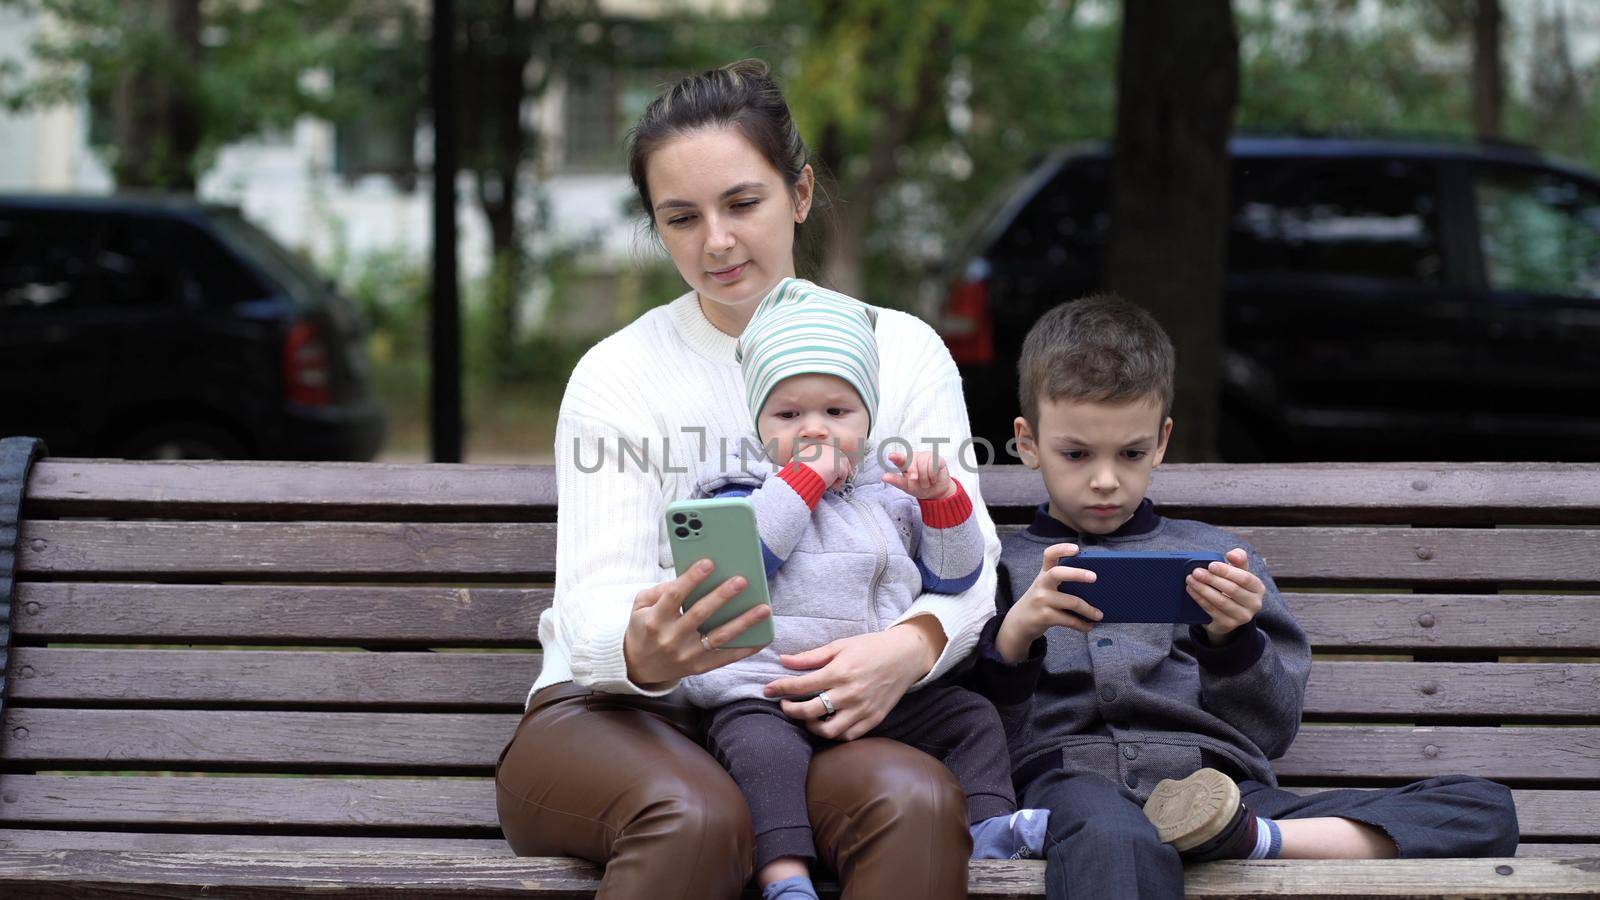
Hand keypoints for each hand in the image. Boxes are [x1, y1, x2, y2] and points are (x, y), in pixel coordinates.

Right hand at [623, 559, 771, 686]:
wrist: (637, 667)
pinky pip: (725, 658)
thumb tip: (687, 578)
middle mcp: (670, 638)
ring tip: (763, 608)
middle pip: (700, 614)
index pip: (674, 595)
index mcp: (655, 620)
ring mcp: (686, 655)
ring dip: (743, 622)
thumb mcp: (639, 607)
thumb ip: (659, 590)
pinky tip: (762, 637)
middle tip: (741, 580)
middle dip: (722, 596)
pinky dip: (745, 649)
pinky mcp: (698, 667)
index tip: (709, 562)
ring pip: (719, 637)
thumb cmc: (643, 629)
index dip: (691, 578)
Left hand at [760, 624, 936, 740]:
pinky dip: (834, 733)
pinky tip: (827, 722)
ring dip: (811, 726)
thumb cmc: (871, 647)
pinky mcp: (874, 719)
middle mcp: (850, 694)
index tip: (767, 689)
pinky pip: (848, 736)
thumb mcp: (840, 645)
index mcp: (839, 672)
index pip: (801, 686)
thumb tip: (783, 660)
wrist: (905, 656)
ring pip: (828, 731)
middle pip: (810, 711)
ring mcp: (862, 709)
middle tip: (784, 705)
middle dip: (790, 710)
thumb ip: (811, 656)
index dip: (780, 688)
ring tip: (806, 717)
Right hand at [794, 439, 855, 489]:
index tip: (833, 470)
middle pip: (841, 457)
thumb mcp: (796, 462)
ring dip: (841, 476)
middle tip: (845, 476)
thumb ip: (802, 461)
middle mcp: (827, 449)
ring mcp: (834, 456)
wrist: (800, 476)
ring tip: (834, 485)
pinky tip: (831, 488)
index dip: (833, 462)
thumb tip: (799, 465)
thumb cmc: (796, 472)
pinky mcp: (839, 465)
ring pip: (844, 466)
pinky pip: (844, 475)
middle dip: (843, 467)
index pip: (830, 453)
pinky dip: (838, 483)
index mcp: (817, 447)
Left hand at [880, 450, 955, 500]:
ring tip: (926, 482)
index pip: (899, 458)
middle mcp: (915, 457)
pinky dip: (933, 476)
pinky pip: (933, 465)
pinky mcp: (937, 458)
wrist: (935, 492)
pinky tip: (933, 478)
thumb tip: (883, 477)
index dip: (896, 457)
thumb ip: (896, 481)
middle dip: (914, 473)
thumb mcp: (906, 486)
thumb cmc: (919, 488)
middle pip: (912, 463)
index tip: (891, 456)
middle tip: (915, 479)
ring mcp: (926, 456)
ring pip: (923, 465)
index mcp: (904, 463)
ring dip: (925, 478)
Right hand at [994, 542, 1102, 661]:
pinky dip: (1081, 624)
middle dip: (1077, 573)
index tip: (1076, 548)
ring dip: (1088, 609)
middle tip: (1094, 577)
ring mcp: (1042, 600)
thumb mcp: (1045, 586)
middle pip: (1058, 573)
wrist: (1019, 622)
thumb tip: (1095, 585)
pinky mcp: (1044, 616)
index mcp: (1044, 573)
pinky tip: (1088, 626)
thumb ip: (1063, 581)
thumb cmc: (1040, 601)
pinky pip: (1068, 620)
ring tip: (1099, 615)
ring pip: (1071, 602)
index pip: (1049, 555)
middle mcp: (1042, 584)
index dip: (1062, 549)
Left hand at [1187, 548, 1265, 642]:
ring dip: (1203, 589)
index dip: (1227, 571)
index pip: (1245, 578)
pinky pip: (1212, 611)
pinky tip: (1191, 590)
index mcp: (1258, 588)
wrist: (1228, 613)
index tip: (1211, 565)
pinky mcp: (1229, 625)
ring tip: (1191, 580)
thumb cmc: (1233, 586)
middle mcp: (1254, 604)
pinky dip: (1200, 599)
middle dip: (1211, 579)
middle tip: (1196, 572)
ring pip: (1221, 601)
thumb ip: (1238, 559)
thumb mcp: (1238, 572)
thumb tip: (1232, 554)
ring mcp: (1242, 617)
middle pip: (1232, 590)